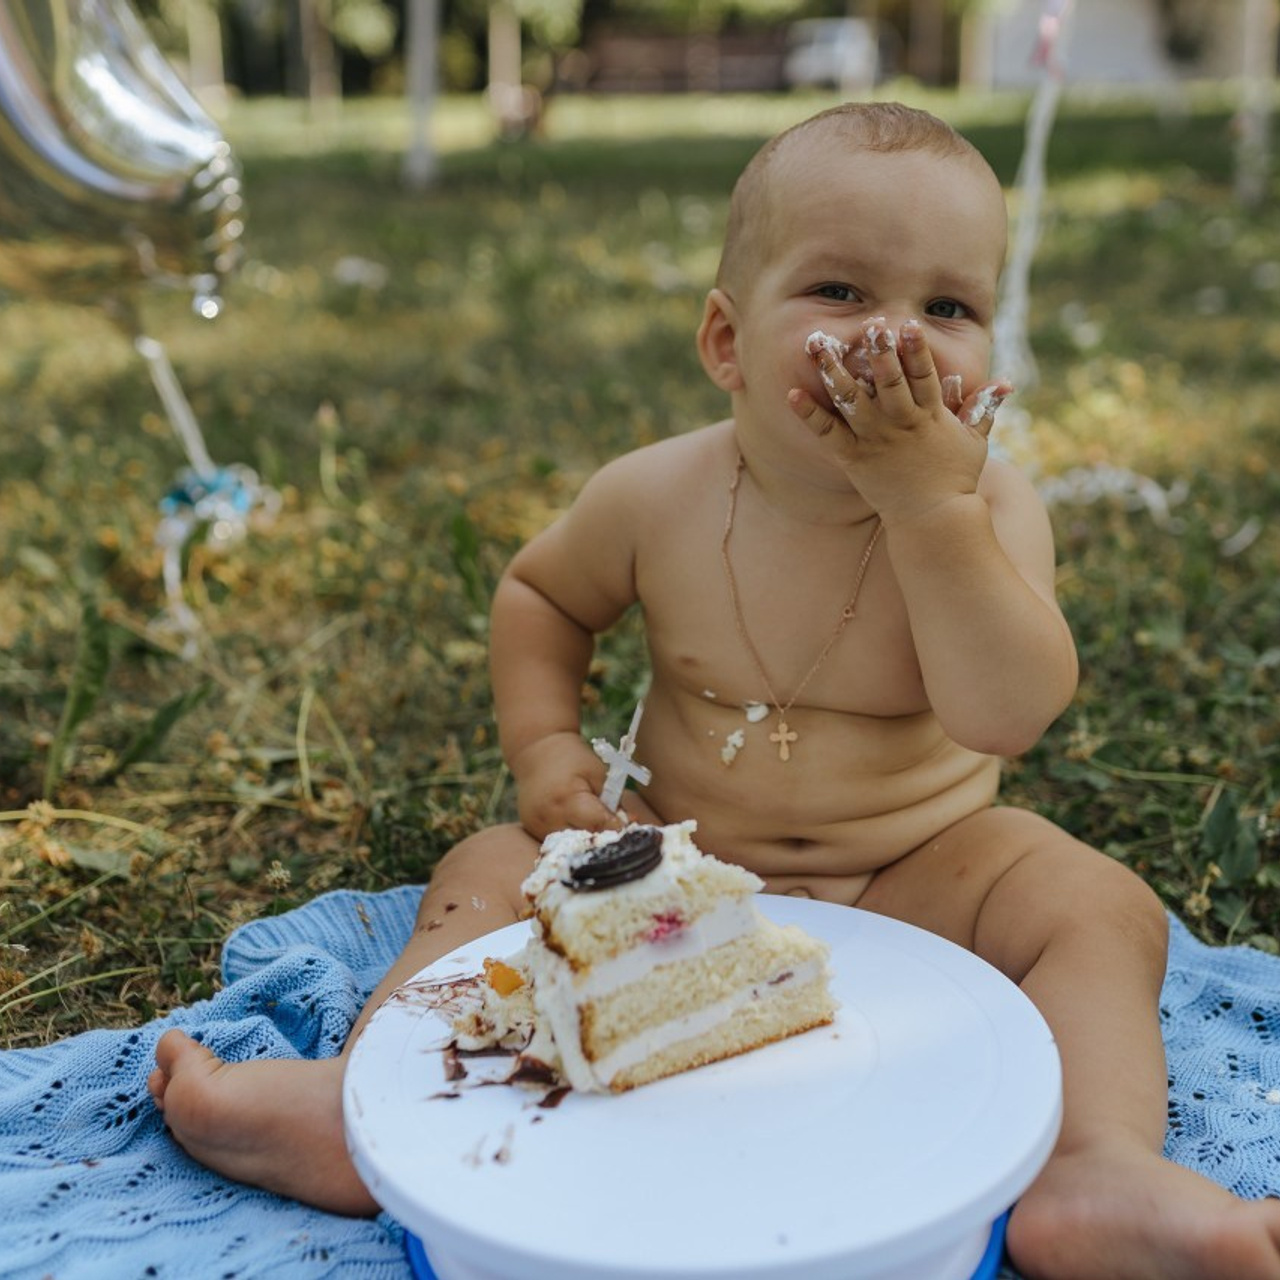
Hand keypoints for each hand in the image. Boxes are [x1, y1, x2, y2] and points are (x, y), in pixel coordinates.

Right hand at [511, 731, 628, 839]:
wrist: (536, 750)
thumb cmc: (572, 758)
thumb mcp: (598, 773)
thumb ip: (614, 800)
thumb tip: (629, 823)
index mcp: (567, 799)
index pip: (599, 825)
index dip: (617, 829)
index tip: (630, 830)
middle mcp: (548, 817)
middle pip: (584, 841)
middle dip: (602, 838)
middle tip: (615, 832)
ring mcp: (537, 825)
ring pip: (570, 846)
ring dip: (586, 841)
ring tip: (596, 829)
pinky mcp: (531, 828)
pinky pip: (557, 841)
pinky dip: (571, 838)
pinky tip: (578, 827)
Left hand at [789, 317, 1011, 528]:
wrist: (932, 520)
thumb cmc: (955, 479)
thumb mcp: (976, 441)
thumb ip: (984, 407)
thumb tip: (1007, 381)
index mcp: (930, 416)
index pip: (924, 375)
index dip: (916, 350)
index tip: (908, 325)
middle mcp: (900, 424)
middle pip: (887, 382)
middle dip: (878, 352)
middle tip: (868, 325)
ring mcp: (875, 440)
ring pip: (851, 400)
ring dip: (833, 370)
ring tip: (816, 344)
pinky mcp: (853, 457)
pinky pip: (827, 433)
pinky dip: (809, 414)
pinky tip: (792, 394)